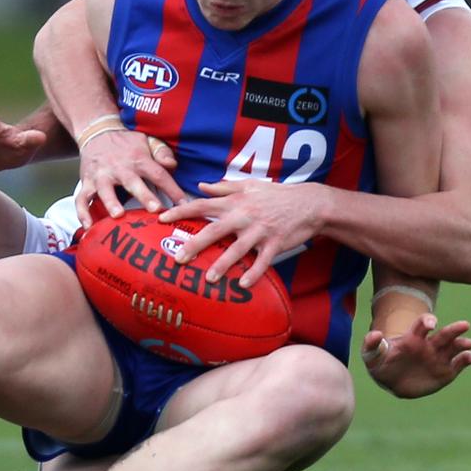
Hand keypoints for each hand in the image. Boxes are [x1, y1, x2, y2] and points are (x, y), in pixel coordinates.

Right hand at [76, 129, 185, 227]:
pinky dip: (82, 213)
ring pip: (105, 190)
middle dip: (144, 196)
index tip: (183, 204)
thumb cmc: (127, 142)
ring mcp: (102, 175)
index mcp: (139, 159)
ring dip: (111, 202)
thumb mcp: (147, 141)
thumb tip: (172, 165)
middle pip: (133, 182)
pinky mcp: (87, 182)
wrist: (98, 131)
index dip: (172, 189)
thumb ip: (162, 152)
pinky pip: (82, 199)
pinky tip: (89, 227)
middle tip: (155, 209)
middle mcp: (120, 168)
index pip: (158, 174)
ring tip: (118, 215)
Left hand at [159, 178, 326, 286]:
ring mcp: (260, 231)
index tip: (161, 217)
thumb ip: (223, 186)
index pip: (202, 204)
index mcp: (235, 201)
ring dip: (222, 264)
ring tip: (209, 279)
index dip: (180, 210)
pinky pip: (262, 261)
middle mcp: (244, 215)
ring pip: (237, 249)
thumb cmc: (276, 194)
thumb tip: (200, 186)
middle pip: (214, 229)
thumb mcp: (249, 185)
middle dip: (195, 244)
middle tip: (178, 258)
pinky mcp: (275, 243)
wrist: (309, 203)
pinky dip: (254, 274)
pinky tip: (242, 285)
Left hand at [361, 314, 470, 397]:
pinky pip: (459, 364)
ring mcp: (438, 358)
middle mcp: (428, 345)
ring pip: (455, 348)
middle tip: (465, 325)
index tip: (431, 323)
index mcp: (412, 338)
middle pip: (443, 335)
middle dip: (454, 330)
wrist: (390, 380)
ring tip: (470, 344)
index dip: (426, 321)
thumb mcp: (371, 355)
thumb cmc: (381, 363)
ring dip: (463, 344)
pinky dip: (468, 360)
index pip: (421, 325)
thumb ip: (371, 344)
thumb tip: (375, 334)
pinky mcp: (446, 371)